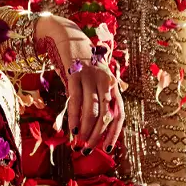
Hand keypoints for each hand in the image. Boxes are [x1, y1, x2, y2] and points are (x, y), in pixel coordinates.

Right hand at [34, 14, 124, 150]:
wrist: (67, 36)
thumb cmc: (81, 62)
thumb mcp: (93, 78)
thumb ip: (96, 96)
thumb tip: (94, 124)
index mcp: (112, 84)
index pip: (119, 113)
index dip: (114, 133)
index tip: (106, 150)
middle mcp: (105, 81)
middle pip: (105, 115)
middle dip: (96, 135)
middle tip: (87, 149)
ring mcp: (90, 76)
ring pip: (91, 110)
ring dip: (85, 130)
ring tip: (78, 143)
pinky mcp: (75, 73)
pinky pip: (75, 100)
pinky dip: (74, 117)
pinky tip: (71, 129)